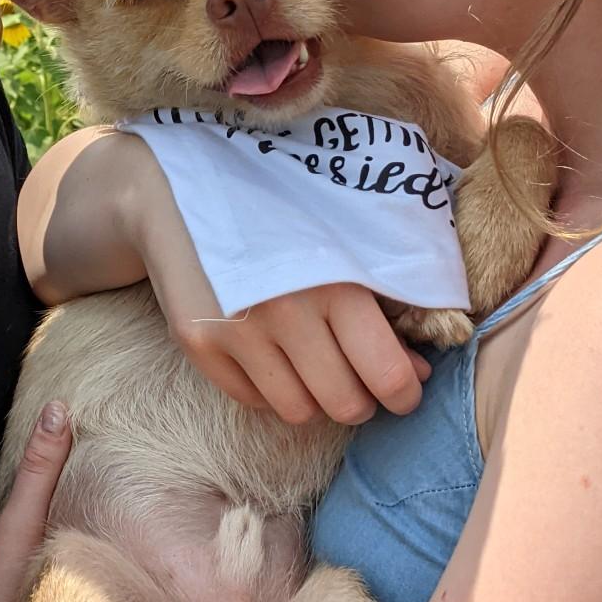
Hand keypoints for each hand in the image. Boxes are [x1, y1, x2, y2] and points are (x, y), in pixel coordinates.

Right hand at [128, 171, 430, 423]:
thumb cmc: (281, 213)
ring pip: (298, 412)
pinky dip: (270, 390)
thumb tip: (416, 374)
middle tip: (357, 377)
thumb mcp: (343, 246)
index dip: (404, 392)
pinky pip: (253, 402)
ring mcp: (237, 333)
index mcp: (335, 283)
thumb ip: (384, 308)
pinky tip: (272, 355)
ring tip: (314, 366)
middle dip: (361, 399)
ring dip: (315, 399)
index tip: (403, 388)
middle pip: (344, 404)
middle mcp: (285, 313)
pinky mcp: (199, 345)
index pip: (387, 375)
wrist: (185, 189)